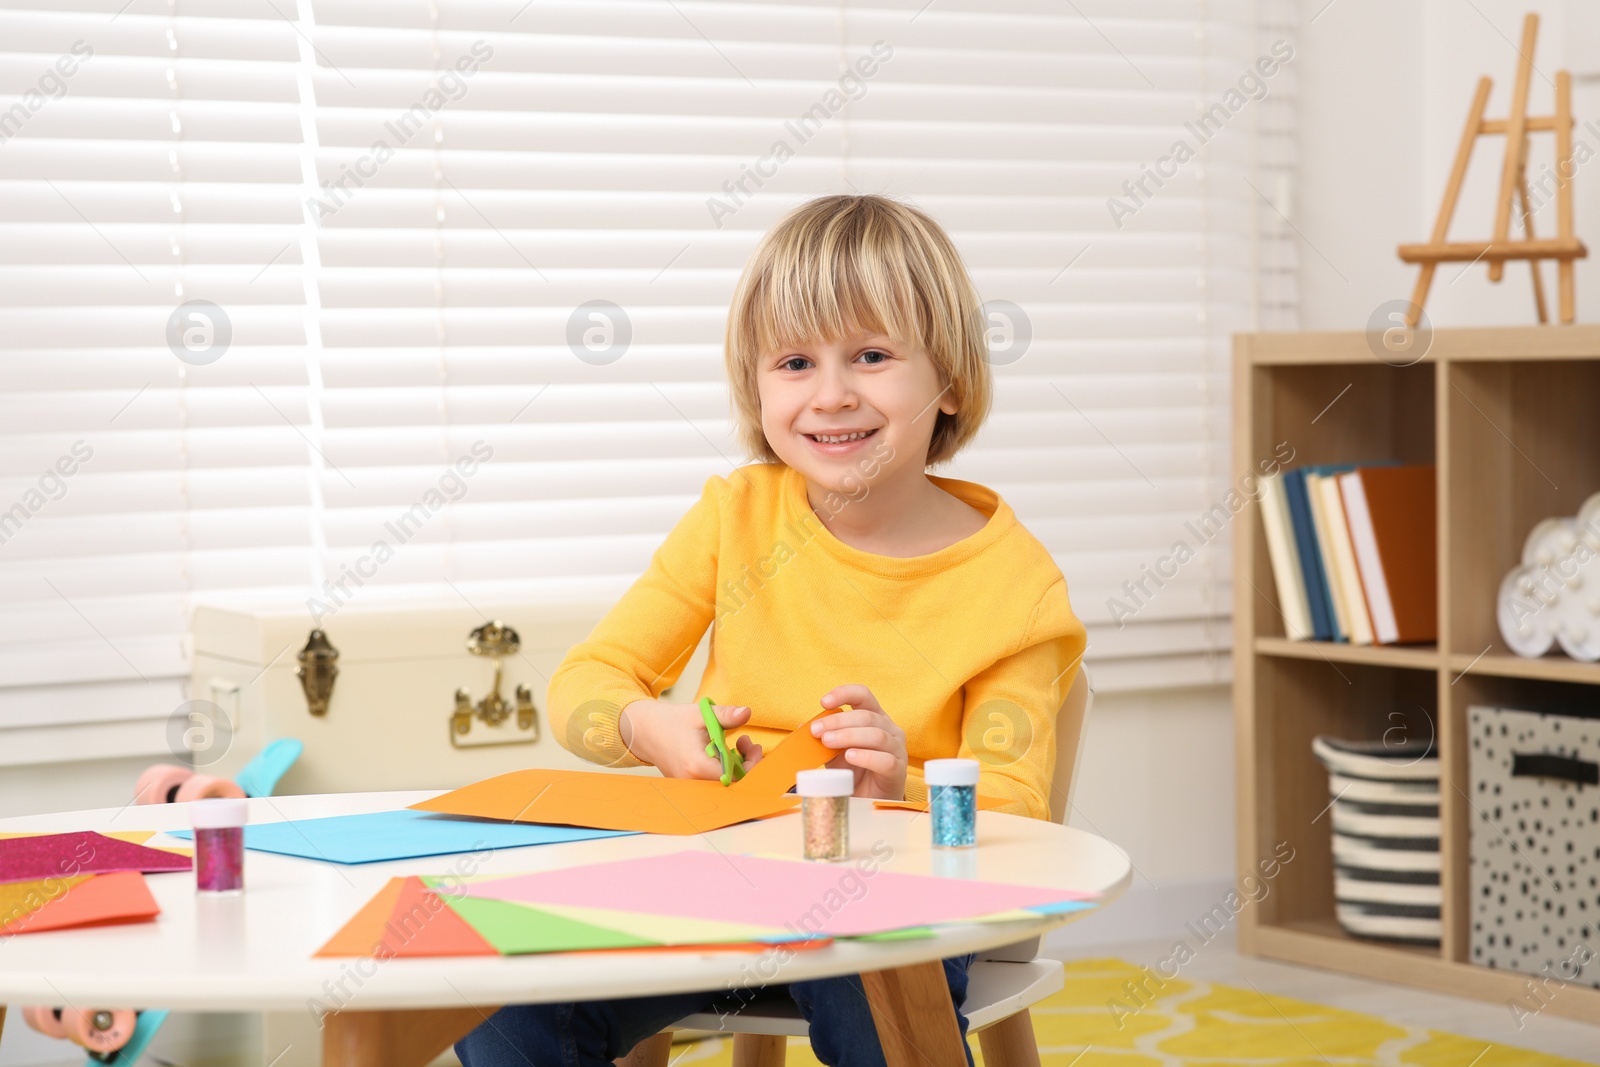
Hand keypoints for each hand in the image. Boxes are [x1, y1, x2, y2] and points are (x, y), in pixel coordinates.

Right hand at [619, 699, 762, 780]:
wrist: (647, 732)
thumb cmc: (674, 722)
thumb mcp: (701, 714)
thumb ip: (726, 715)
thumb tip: (747, 712)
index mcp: (697, 765)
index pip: (736, 777)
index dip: (751, 765)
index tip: (754, 747)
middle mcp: (694, 781)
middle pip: (734, 783)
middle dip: (748, 763)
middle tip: (747, 742)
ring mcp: (691, 786)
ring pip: (725, 784)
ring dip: (738, 765)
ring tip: (738, 743)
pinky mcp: (691, 785)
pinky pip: (715, 783)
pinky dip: (726, 768)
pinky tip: (726, 752)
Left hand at [810, 685, 906, 800]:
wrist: (868, 801)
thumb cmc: (853, 771)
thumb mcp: (835, 751)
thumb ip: (825, 738)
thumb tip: (803, 726)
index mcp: (875, 718)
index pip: (863, 695)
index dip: (844, 694)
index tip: (823, 702)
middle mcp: (890, 730)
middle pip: (867, 716)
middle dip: (838, 721)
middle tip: (816, 731)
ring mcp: (897, 749)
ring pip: (877, 735)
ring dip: (849, 736)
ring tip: (828, 742)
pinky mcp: (899, 770)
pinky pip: (885, 760)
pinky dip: (866, 756)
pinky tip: (850, 756)